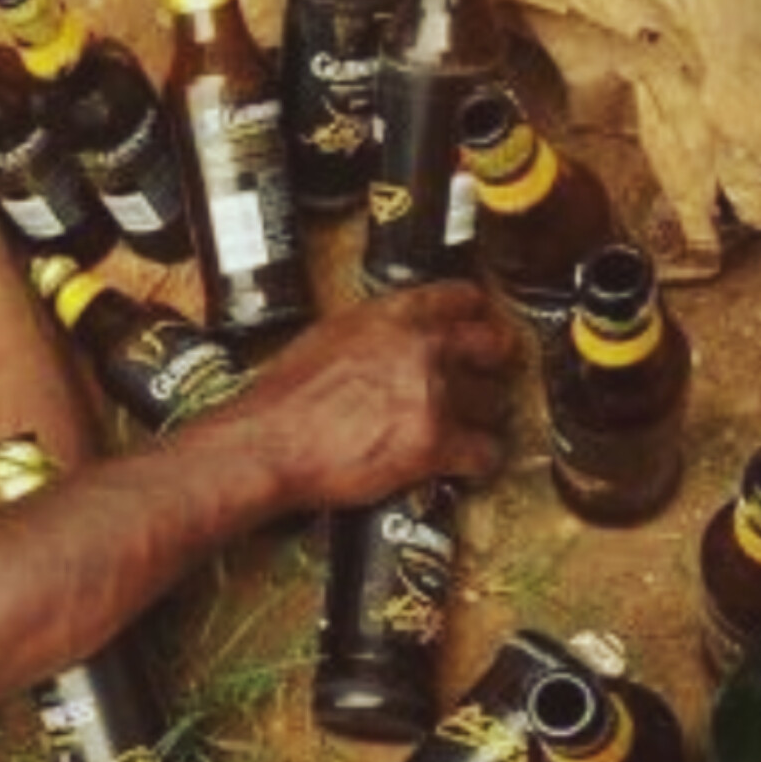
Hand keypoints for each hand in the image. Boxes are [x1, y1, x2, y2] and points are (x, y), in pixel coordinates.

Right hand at [217, 280, 519, 508]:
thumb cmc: (283, 401)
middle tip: (483, 379)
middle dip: (489, 366)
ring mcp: (434, 393)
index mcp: (394, 314)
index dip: (476, 316)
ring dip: (480, 419)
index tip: (480, 327)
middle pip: (492, 347)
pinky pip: (486, 452)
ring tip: (464, 431)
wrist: (268, 446)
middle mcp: (422, 346)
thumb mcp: (328, 338)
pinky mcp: (436, 443)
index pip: (463, 297)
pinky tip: (466, 464)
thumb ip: (375, 332)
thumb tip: (396, 341)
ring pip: (492, 403)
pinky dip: (478, 462)